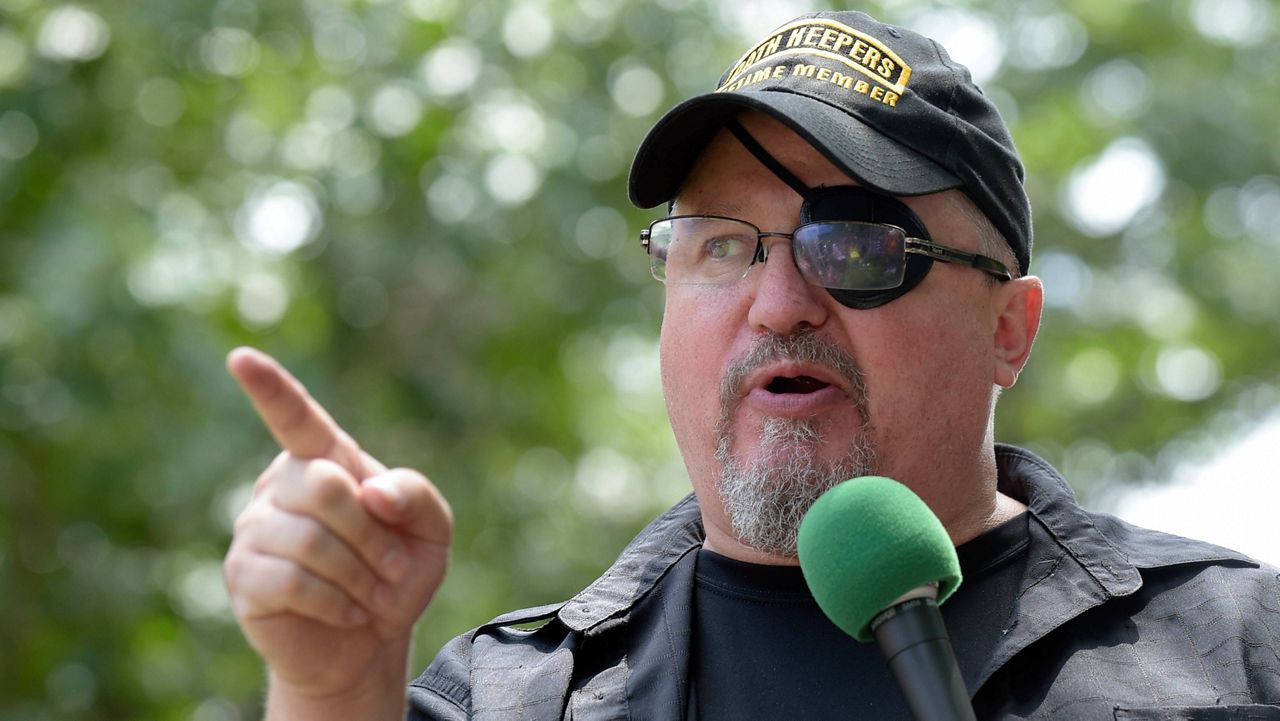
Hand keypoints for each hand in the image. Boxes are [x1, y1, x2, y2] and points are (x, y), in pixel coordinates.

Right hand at [222, 347, 452, 718]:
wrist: (370, 643)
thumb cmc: (397, 574)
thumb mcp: (432, 531)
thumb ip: (416, 494)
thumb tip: (374, 493)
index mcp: (326, 461)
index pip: (295, 417)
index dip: (270, 388)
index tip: (240, 358)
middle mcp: (283, 486)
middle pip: (323, 486)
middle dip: (370, 533)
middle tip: (393, 568)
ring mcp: (256, 529)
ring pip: (308, 540)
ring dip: (357, 575)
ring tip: (373, 596)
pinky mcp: (244, 575)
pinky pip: (290, 580)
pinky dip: (333, 601)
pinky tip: (348, 611)